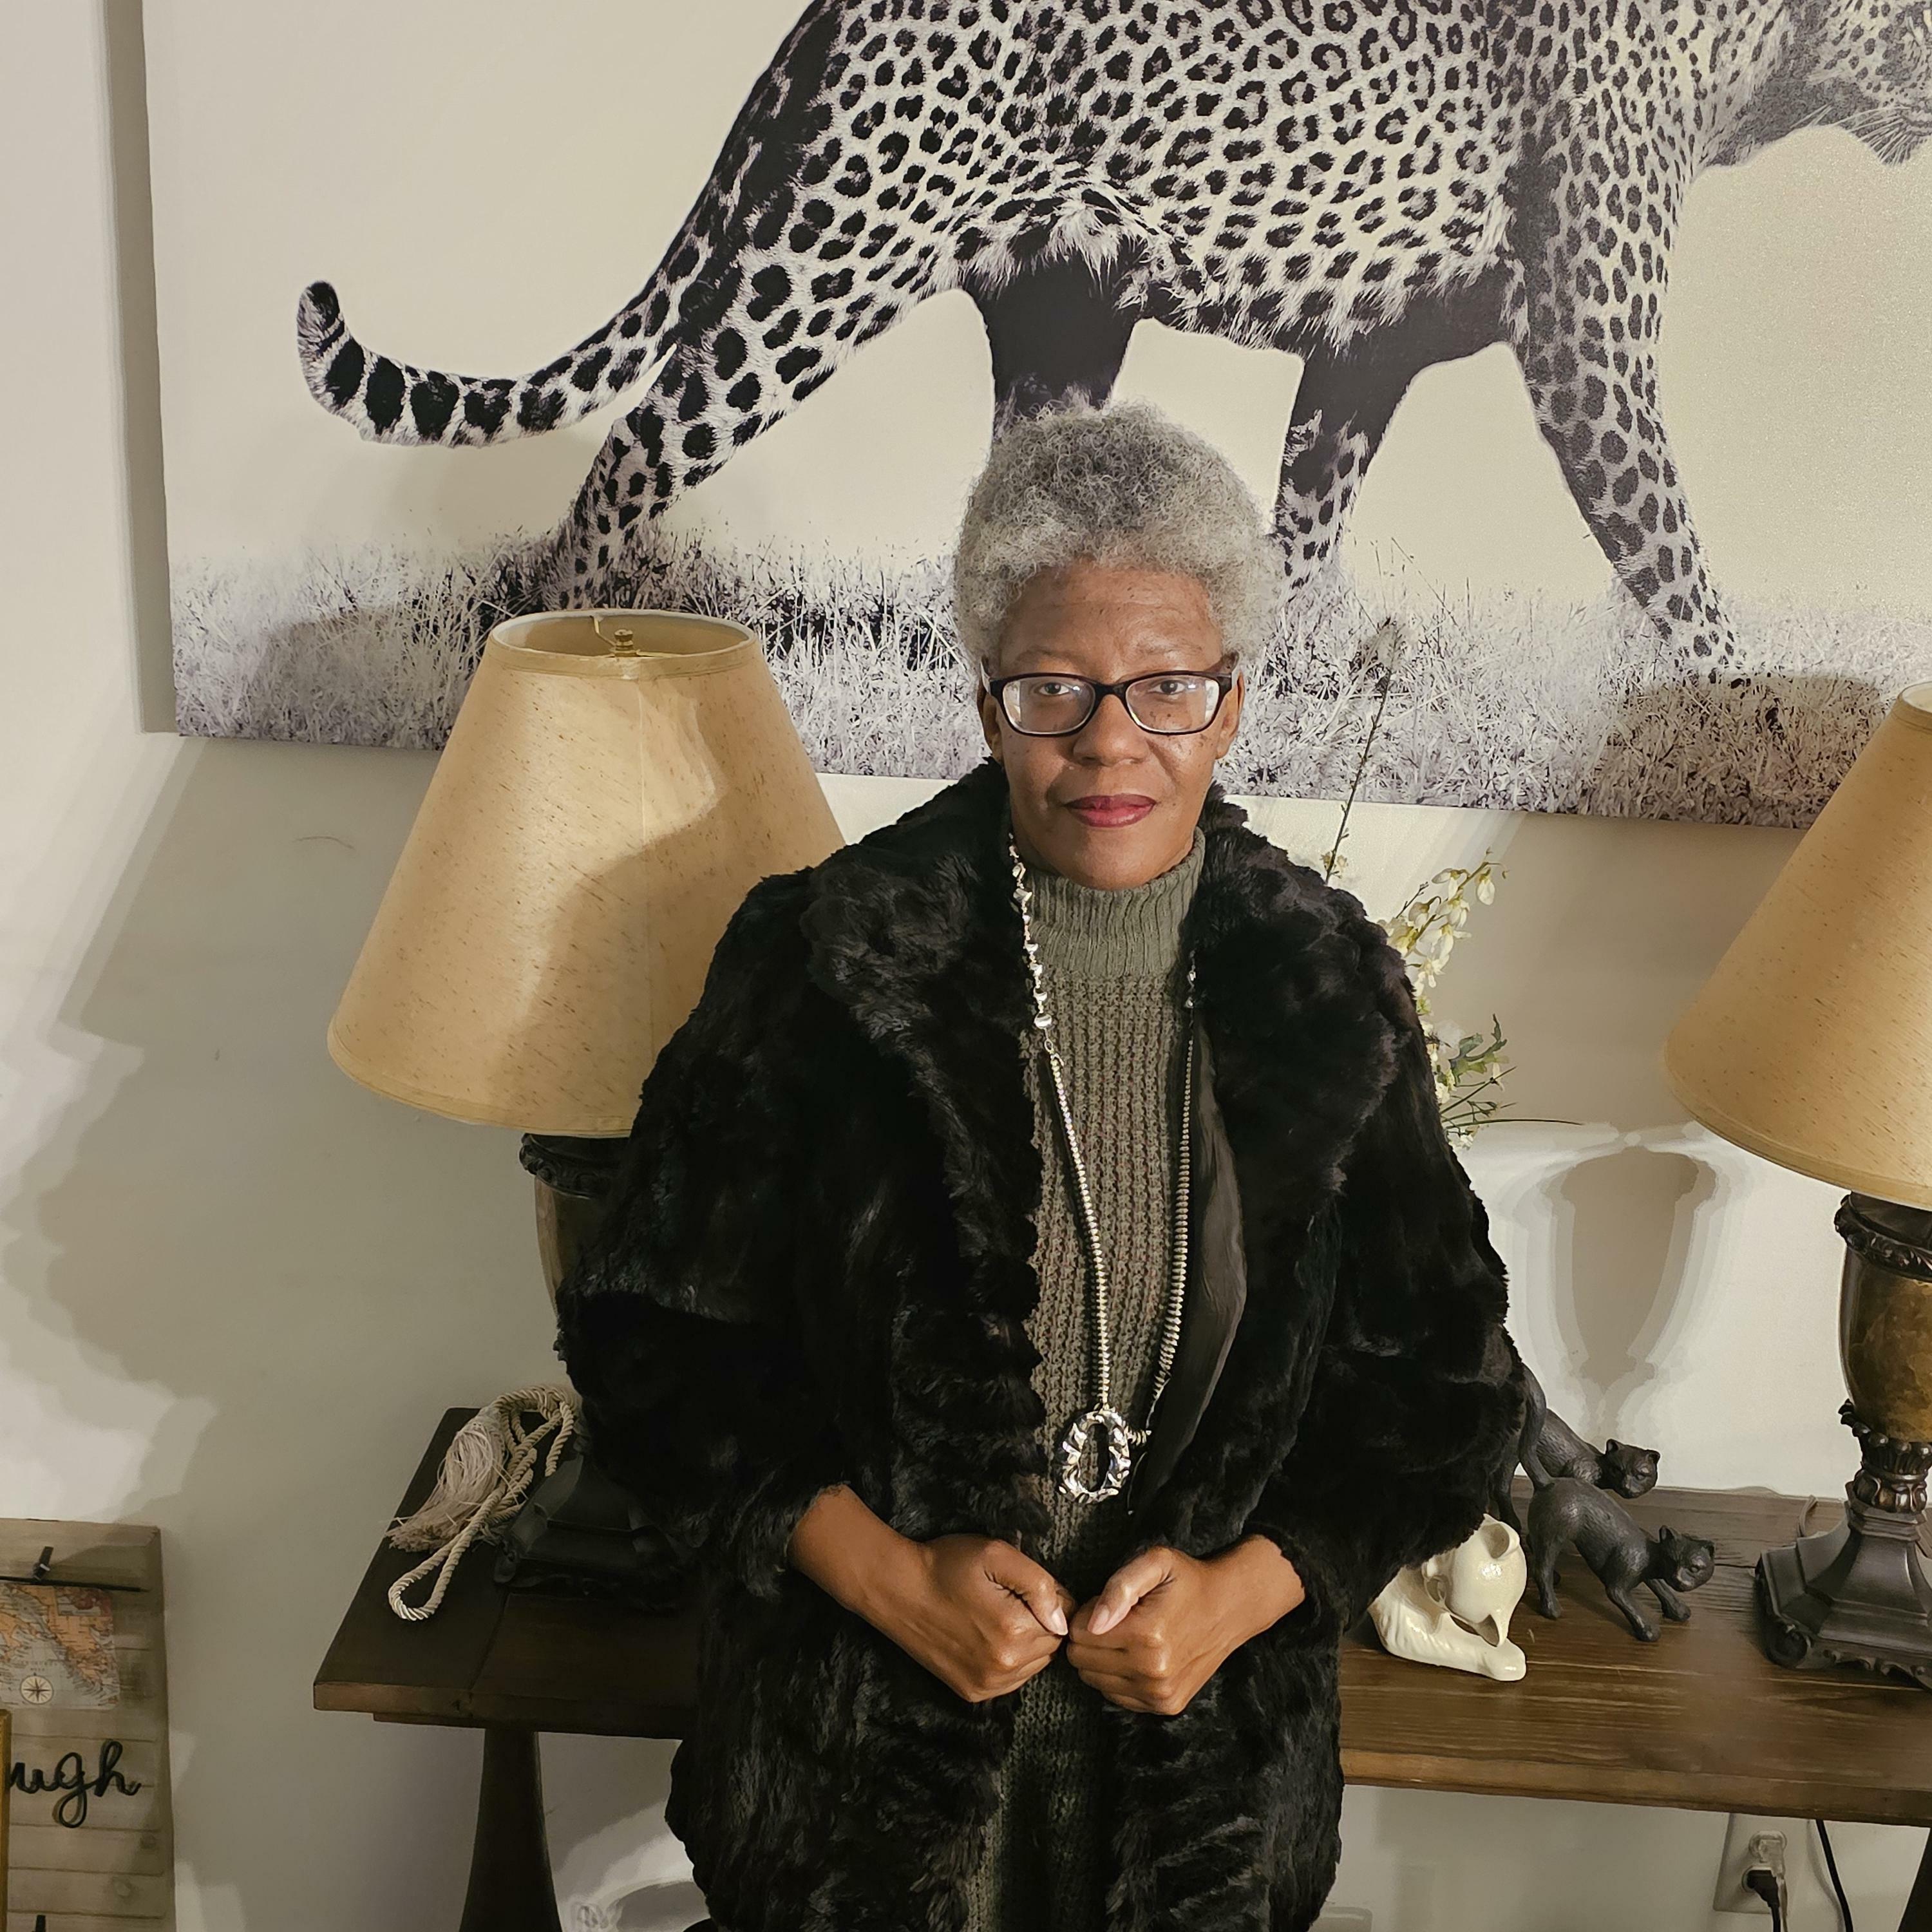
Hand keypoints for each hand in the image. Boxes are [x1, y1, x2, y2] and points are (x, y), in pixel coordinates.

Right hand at [878, 1532, 1078, 1703]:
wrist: (897, 1589)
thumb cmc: (946, 1565)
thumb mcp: (997, 1554)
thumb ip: (1040, 1584)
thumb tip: (1063, 1620)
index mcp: (1015, 1632)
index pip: (1063, 1622)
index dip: (1049, 1600)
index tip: (1023, 1587)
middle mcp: (1004, 1667)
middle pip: (1050, 1646)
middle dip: (1038, 1622)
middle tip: (1006, 1598)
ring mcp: (987, 1684)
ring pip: (1033, 1664)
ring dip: (1024, 1642)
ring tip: (994, 1615)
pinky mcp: (973, 1692)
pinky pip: (1011, 1678)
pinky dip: (1007, 1659)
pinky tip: (985, 1635)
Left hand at [1065, 1536, 1305, 1715]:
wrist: (1230, 1607)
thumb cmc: (1189, 1581)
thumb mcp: (1156, 1562)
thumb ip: (1119, 1588)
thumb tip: (1092, 1623)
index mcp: (1147, 1635)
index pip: (1080, 1633)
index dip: (1088, 1613)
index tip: (1111, 1605)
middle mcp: (1153, 1672)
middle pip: (1082, 1661)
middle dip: (1092, 1637)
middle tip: (1119, 1620)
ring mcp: (1160, 1694)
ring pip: (1094, 1680)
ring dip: (1103, 1658)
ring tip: (1130, 1636)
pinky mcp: (1165, 1706)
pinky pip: (1115, 1695)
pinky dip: (1119, 1676)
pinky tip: (1139, 1656)